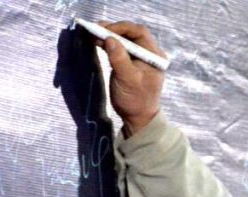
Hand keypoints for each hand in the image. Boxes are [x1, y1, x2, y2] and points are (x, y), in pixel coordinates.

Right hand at [97, 21, 167, 136]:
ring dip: (109, 35)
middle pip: (131, 33)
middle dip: (113, 30)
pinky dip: (108, 43)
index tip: (106, 30)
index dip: (122, 28)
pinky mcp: (130, 62)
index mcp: (154, 56)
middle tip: (96, 28)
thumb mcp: (128, 80)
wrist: (136, 118)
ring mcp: (139, 57)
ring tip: (93, 33)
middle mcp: (149, 53)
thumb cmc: (135, 100)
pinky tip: (97, 41)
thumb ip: (119, 58)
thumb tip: (109, 39)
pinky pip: (119, 47)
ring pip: (124, 39)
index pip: (139, 32)